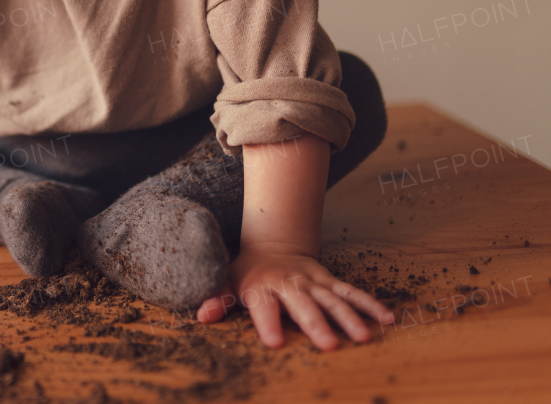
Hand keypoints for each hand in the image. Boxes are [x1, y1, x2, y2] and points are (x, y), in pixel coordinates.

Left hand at [196, 245, 394, 350]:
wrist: (271, 244)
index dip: (267, 323)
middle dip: (315, 324)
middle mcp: (289, 283)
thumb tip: (203, 316)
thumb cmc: (247, 272)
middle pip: (303, 305)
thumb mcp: (227, 282)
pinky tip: (388, 319)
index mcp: (261, 286)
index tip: (274, 343)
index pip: (263, 306)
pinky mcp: (329, 281)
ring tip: (363, 338)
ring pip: (332, 300)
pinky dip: (370, 304)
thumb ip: (218, 300)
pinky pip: (351, 293)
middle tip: (329, 346)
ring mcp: (312, 281)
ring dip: (349, 318)